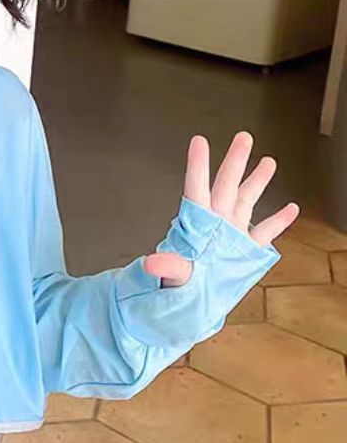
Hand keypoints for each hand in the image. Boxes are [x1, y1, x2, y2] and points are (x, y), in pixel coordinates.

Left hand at [142, 132, 299, 286]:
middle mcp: (216, 223)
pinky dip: (278, 221)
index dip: (197, 165)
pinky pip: (265, 232)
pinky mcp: (247, 251)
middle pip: (226, 186)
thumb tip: (151, 264)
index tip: (199, 141)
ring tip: (268, 161)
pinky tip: (290, 208)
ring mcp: (233, 235)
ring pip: (247, 201)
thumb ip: (168, 266)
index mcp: (197, 224)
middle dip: (235, 162)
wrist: (191, 305)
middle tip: (243, 137)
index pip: (196, 188)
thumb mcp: (173, 275)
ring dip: (258, 182)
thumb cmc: (178, 287)